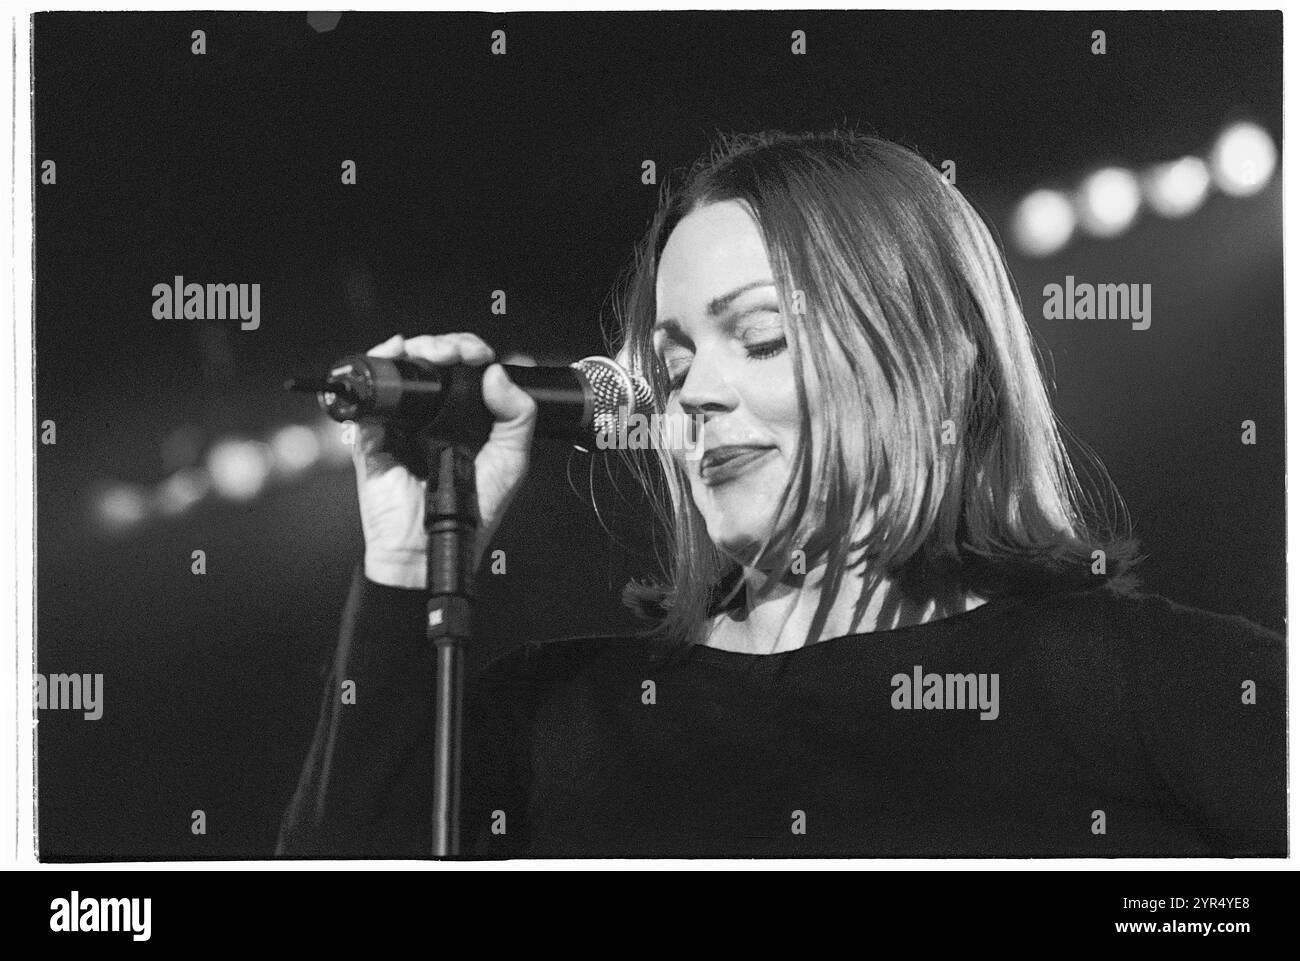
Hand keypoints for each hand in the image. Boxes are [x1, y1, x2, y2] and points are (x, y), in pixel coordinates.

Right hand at [353, 333, 536, 588]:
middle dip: (443, 345)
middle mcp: (433, 417)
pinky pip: (370, 395)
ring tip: (430, 352)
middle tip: (454, 352)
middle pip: (432, 362)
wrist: (430, 547)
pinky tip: (394, 354)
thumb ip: (517, 417)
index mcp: (465, 420)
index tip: (478, 354)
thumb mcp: (511, 461)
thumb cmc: (471, 512)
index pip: (464, 371)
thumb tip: (498, 373)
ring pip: (402, 370)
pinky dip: (380, 366)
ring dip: (415, 349)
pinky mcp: (373, 434)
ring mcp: (402, 423)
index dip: (470, 352)